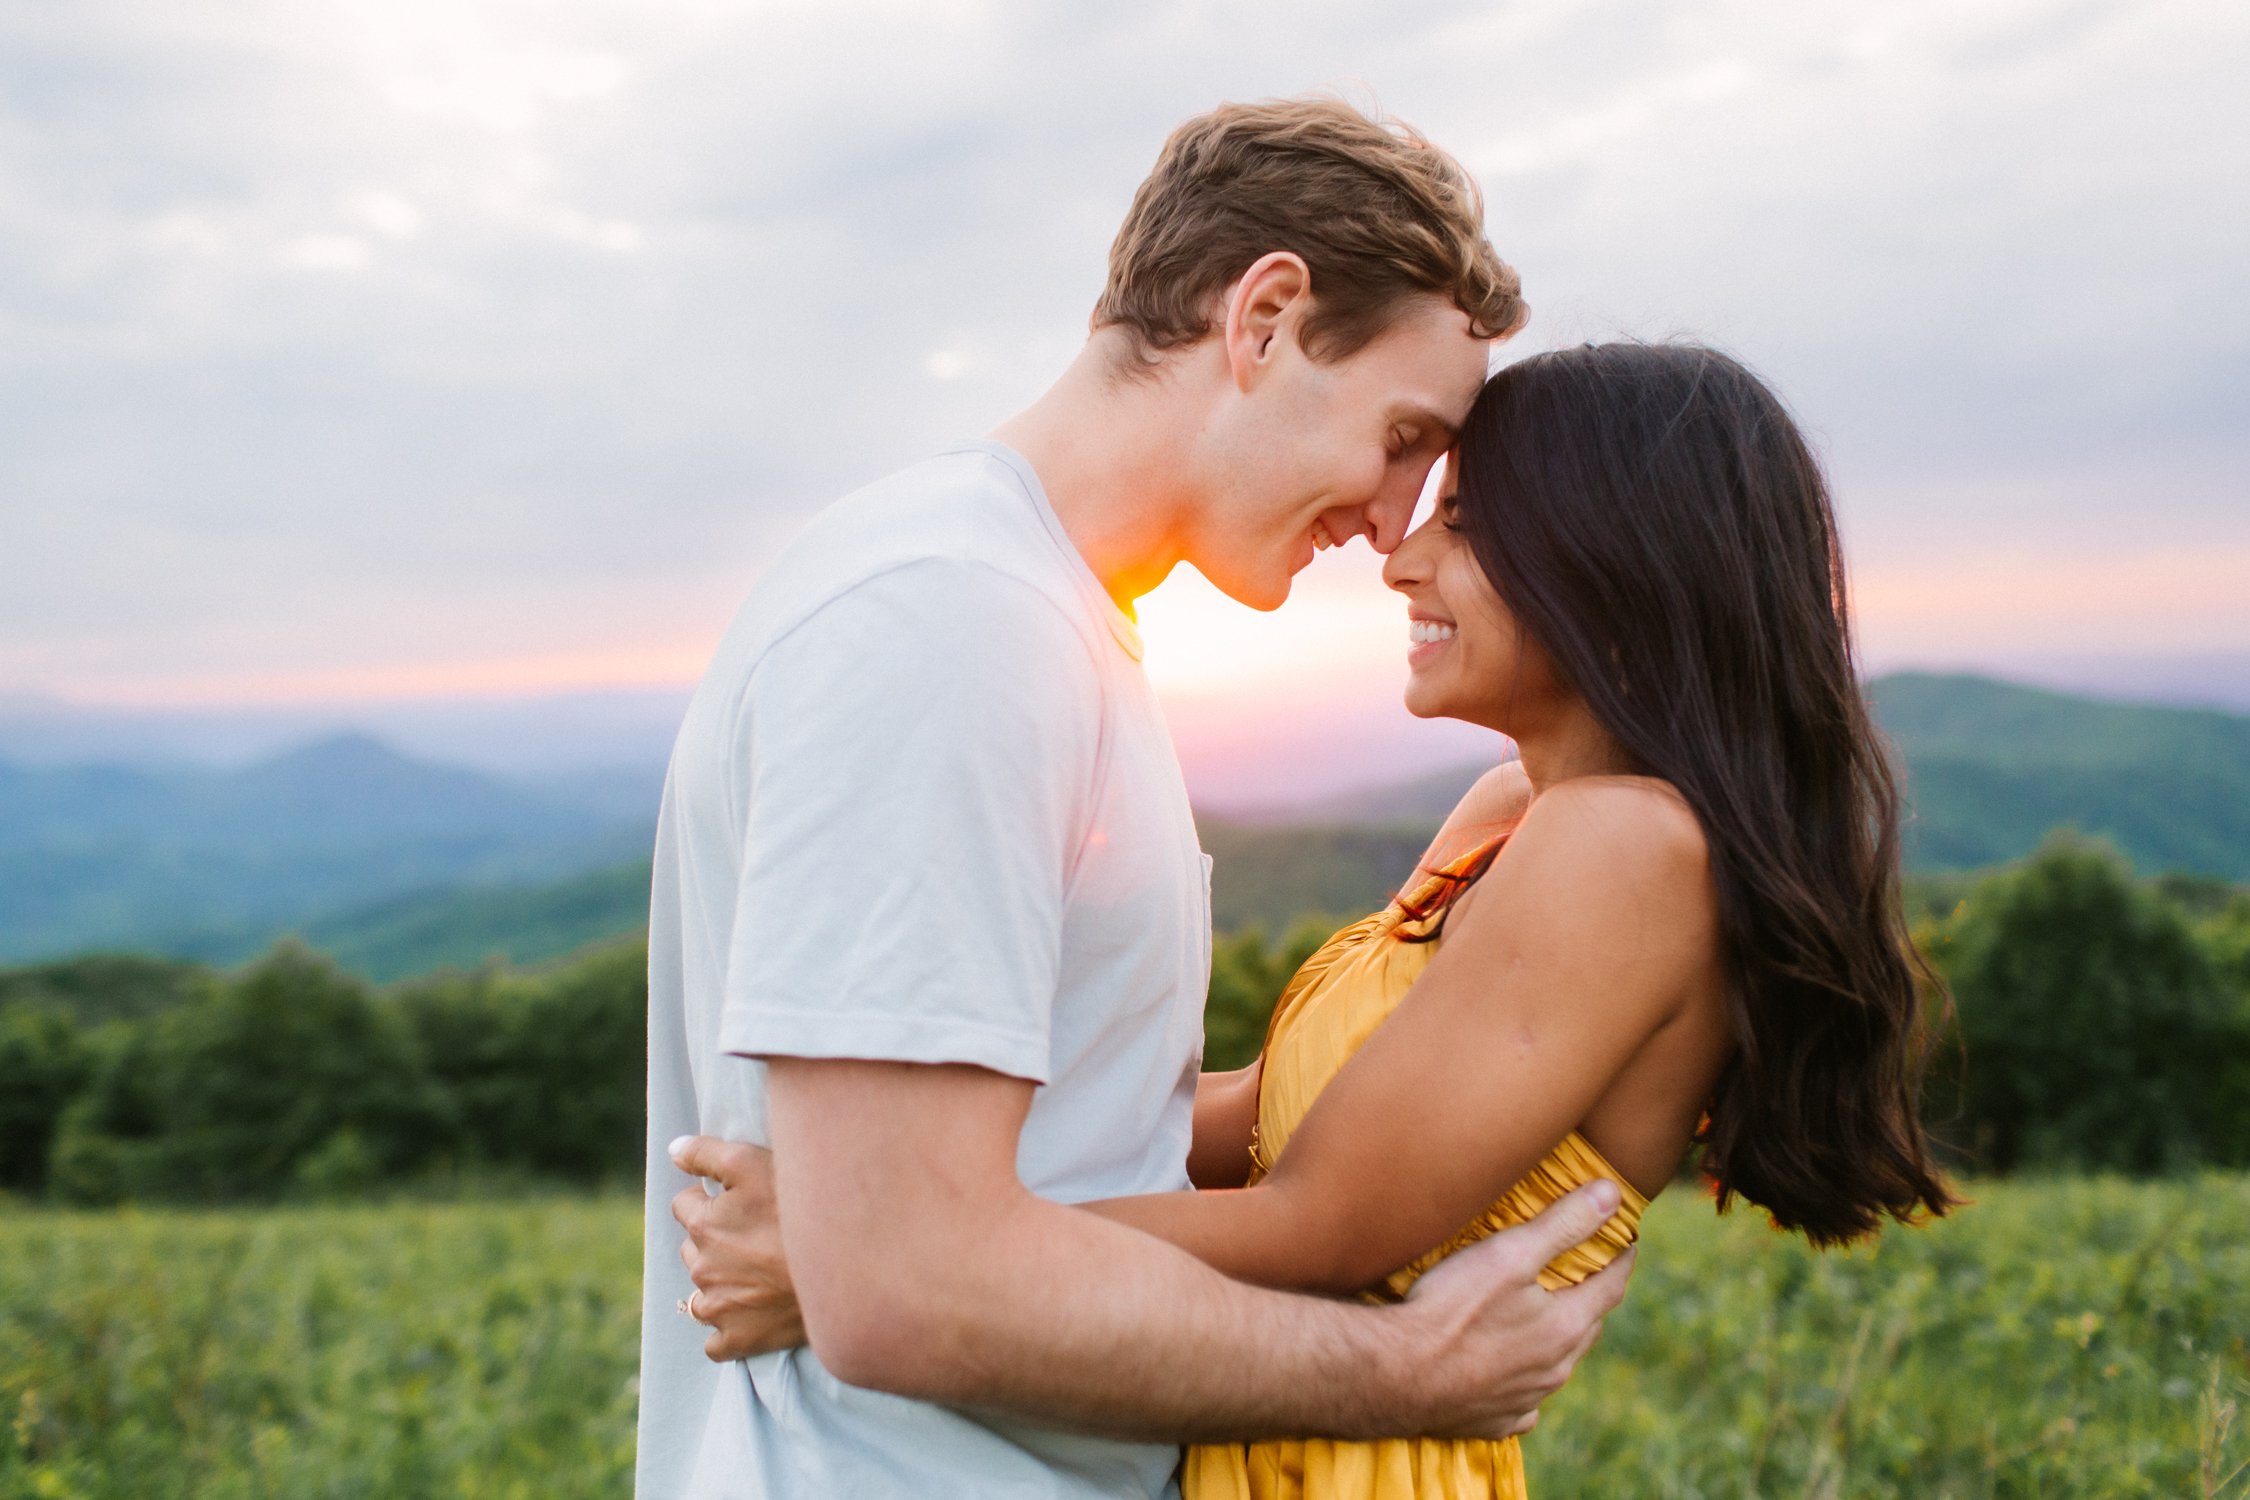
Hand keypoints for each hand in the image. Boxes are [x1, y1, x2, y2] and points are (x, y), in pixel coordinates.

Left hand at [670, 1135, 806, 1362]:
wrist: (841, 1267)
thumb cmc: (798, 1209)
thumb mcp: (751, 1163)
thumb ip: (705, 1154)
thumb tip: (672, 1151)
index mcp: (702, 1227)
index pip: (684, 1205)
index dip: (711, 1199)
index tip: (742, 1202)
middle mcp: (702, 1269)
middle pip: (693, 1249)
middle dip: (715, 1241)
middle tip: (756, 1235)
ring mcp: (719, 1309)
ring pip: (702, 1294)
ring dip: (719, 1284)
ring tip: (757, 1274)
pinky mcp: (738, 1340)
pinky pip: (716, 1342)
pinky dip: (727, 1329)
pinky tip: (750, 1314)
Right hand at [1395, 1179, 1635, 1439]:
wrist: (1395, 1375)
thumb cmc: (1451, 1308)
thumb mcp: (1510, 1253)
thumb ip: (1564, 1223)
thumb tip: (1612, 1194)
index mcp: (1565, 1327)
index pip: (1611, 1286)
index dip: (1621, 1258)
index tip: (1625, 1239)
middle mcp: (1554, 1369)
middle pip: (1588, 1327)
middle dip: (1591, 1298)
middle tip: (1586, 1273)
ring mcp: (1525, 1399)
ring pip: (1557, 1366)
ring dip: (1559, 1341)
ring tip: (1548, 1319)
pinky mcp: (1493, 1421)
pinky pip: (1523, 1406)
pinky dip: (1524, 1387)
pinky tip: (1512, 1378)